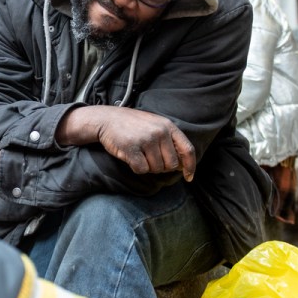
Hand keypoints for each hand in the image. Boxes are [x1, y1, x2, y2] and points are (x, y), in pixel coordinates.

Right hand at [60, 106, 196, 180]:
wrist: (107, 119)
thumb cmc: (133, 125)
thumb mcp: (156, 125)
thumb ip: (170, 141)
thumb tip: (183, 165)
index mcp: (168, 126)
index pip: (187, 150)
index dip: (190, 166)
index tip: (189, 178)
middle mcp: (159, 132)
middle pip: (171, 164)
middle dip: (162, 167)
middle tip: (150, 159)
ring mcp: (146, 140)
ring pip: (156, 168)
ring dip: (147, 167)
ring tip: (139, 154)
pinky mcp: (132, 148)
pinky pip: (142, 170)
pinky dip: (136, 168)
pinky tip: (130, 157)